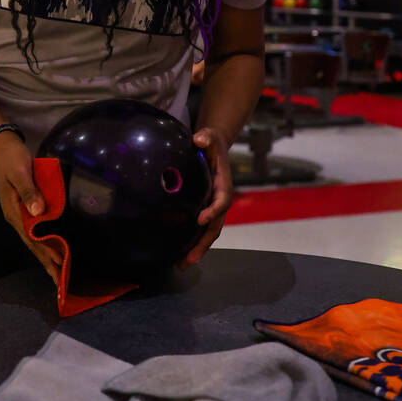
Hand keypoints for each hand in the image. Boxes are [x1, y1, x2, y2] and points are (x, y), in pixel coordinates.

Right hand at [0, 135, 63, 278]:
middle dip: (45, 261)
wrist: (3, 147)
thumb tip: (39, 212)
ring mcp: (17, 213)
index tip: (58, 265)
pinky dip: (43, 242)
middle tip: (60, 280)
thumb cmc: (13, 159)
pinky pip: (33, 231)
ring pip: (32, 239)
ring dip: (45, 255)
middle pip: (31, 244)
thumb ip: (29, 191)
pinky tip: (50, 248)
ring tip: (57, 270)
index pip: (31, 238)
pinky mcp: (22, 208)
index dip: (45, 252)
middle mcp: (15, 216)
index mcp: (13, 211)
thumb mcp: (21, 172)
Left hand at [181, 127, 233, 266]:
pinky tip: (177, 253)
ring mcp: (212, 206)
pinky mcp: (204, 208)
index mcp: (223, 185)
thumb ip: (206, 137)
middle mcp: (220, 200)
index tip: (200, 219)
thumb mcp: (209, 136)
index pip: (221, 201)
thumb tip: (198, 139)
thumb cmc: (210, 142)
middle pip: (215, 226)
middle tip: (189, 259)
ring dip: (197, 249)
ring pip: (208, 232)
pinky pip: (199, 228)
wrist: (213, 147)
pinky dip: (191, 241)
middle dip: (203, 243)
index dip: (213, 210)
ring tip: (182, 264)